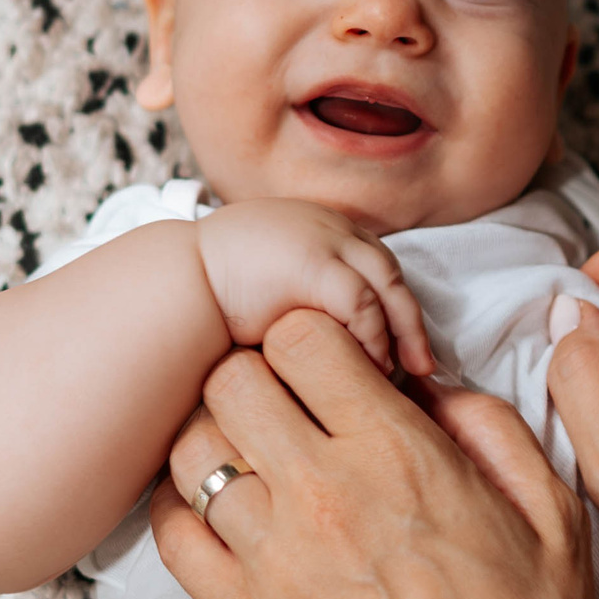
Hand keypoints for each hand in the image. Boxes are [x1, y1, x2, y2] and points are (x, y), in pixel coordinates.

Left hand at [151, 309, 593, 598]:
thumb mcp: (554, 519)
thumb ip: (494, 430)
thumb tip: (434, 385)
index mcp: (399, 455)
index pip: (304, 335)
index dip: (320, 337)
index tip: (342, 368)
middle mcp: (320, 493)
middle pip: (230, 376)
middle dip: (261, 375)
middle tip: (294, 407)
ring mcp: (267, 558)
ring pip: (191, 446)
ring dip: (222, 439)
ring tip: (262, 463)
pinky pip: (171, 530)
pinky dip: (188, 508)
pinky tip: (231, 519)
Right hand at [193, 197, 434, 377]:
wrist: (176, 287)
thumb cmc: (215, 301)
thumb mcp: (274, 291)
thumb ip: (310, 304)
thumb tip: (342, 347)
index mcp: (319, 228)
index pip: (374, 264)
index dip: (395, 305)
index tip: (407, 346)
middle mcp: (326, 225)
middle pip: (388, 271)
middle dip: (411, 320)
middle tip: (423, 365)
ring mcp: (322, 238)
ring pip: (384, 284)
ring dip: (399, 331)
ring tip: (402, 372)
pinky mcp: (313, 263)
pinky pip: (362, 302)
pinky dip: (374, 335)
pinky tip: (372, 366)